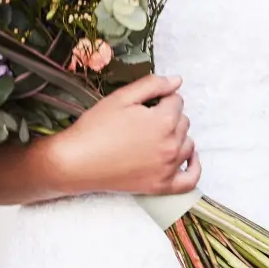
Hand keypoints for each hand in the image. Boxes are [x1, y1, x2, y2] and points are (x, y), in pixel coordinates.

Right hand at [49, 73, 199, 195]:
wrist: (75, 162)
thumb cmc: (95, 127)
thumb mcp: (121, 97)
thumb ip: (152, 85)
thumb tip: (177, 80)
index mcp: (164, 121)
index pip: (177, 101)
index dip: (162, 98)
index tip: (145, 104)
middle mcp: (171, 145)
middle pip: (183, 122)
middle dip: (168, 116)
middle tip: (144, 120)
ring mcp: (168, 168)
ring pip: (187, 145)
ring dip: (177, 137)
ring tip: (155, 136)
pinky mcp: (161, 186)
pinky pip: (190, 179)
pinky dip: (193, 167)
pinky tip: (187, 157)